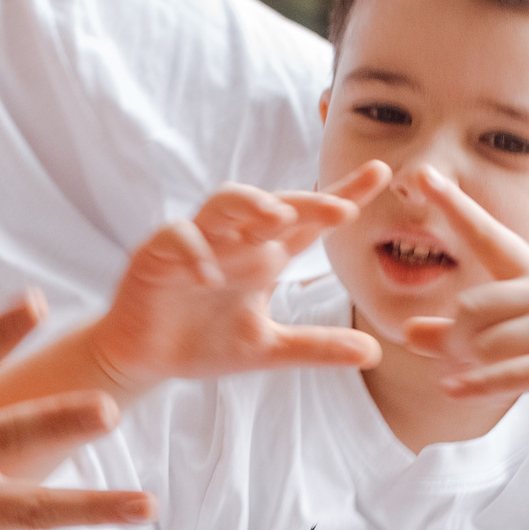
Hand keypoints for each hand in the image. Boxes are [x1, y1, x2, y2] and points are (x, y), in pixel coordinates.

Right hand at [91, 164, 391, 393]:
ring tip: (277, 217)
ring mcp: (198, 241)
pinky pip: (177, 238)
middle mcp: (236, 239)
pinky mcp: (158, 252)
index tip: (381, 172)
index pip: (309, 220)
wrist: (146, 357)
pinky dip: (194, 252)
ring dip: (250, 206)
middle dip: (308, 201)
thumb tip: (374, 352)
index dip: (343, 194)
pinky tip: (211, 276)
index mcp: (264, 255)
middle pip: (275, 205)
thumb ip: (317, 346)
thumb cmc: (205, 341)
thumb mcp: (269, 349)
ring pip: (224, 204)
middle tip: (344, 207)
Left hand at [398, 166, 528, 449]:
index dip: (455, 206)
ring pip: (485, 343)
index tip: (420, 173)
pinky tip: (453, 390)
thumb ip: (458, 336)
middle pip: (471, 308)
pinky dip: (477, 385)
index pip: (488, 236)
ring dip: (469, 369)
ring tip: (472, 381)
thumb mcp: (511, 343)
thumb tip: (406, 332)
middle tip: (454, 364)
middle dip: (454, 341)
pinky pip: (509, 373)